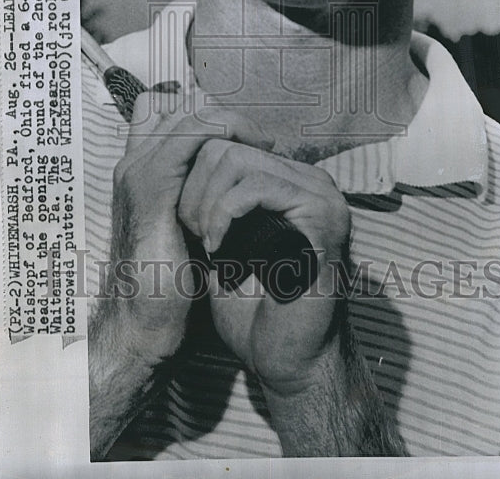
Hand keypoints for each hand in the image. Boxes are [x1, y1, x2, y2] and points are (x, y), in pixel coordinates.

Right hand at [106, 90, 273, 364]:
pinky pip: (192, 135)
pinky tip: (250, 148)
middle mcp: (131, 164)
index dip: (200, 116)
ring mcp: (138, 171)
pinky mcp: (152, 187)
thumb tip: (232, 187)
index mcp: (136, 173)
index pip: (160, 114)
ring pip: (187, 113)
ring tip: (260, 141)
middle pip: (176, 105)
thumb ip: (195, 201)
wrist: (140, 322)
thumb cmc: (164, 285)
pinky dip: (225, 132)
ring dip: (229, 120)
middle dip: (220, 114)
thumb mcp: (182, 232)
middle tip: (256, 138)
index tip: (239, 137)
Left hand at [177, 140, 350, 392]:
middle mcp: (308, 177)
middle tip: (193, 233)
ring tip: (206, 241)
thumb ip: (210, 198)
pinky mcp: (322, 215)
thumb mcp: (221, 239)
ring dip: (206, 202)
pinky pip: (256, 187)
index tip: (185, 222)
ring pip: (237, 159)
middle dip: (193, 188)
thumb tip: (177, 158)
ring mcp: (319, 193)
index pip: (223, 141)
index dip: (190, 176)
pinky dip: (224, 213)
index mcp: (288, 178)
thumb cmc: (251, 306)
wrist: (287, 359)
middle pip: (225, 144)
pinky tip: (218, 247)